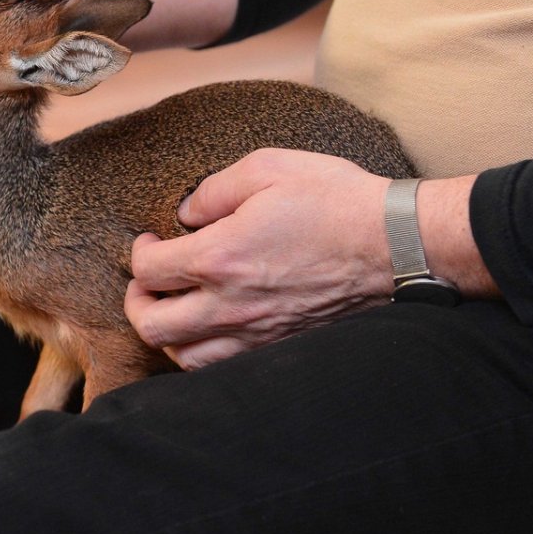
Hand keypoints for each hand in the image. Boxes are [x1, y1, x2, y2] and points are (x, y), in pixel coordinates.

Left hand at [125, 148, 394, 369]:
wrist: (395, 244)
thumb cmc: (334, 200)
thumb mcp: (267, 167)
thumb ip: (213, 190)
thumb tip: (185, 214)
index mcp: (219, 256)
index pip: (148, 270)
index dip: (138, 253)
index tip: (150, 240)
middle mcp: (229, 303)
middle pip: (153, 325)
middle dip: (137, 301)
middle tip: (148, 281)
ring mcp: (254, 332)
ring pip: (183, 356)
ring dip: (167, 333)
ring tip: (174, 307)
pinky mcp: (278, 346)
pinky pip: (221, 367)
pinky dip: (201, 352)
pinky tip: (208, 330)